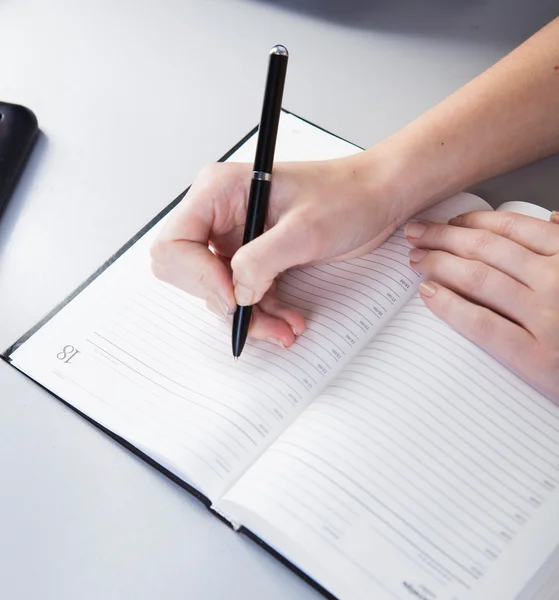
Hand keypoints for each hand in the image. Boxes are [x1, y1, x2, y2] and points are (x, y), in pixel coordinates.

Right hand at [150, 156, 401, 346]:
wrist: (377, 199)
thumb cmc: (348, 195)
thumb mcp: (304, 230)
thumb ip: (261, 261)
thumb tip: (235, 294)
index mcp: (219, 191)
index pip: (174, 243)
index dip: (198, 276)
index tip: (234, 296)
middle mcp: (220, 214)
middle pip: (189, 272)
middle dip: (222, 301)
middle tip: (254, 316)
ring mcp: (235, 237)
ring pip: (219, 290)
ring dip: (249, 315)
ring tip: (284, 328)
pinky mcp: (254, 256)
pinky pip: (244, 294)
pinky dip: (264, 312)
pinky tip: (289, 321)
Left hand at [406, 210, 558, 401]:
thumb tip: (553, 218)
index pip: (513, 229)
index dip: (472, 222)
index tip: (447, 222)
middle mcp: (558, 281)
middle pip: (487, 250)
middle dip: (444, 238)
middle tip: (416, 234)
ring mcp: (547, 318)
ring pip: (479, 279)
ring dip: (439, 264)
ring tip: (417, 259)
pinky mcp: (537, 357)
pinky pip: (482, 324)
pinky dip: (450, 306)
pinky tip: (429, 294)